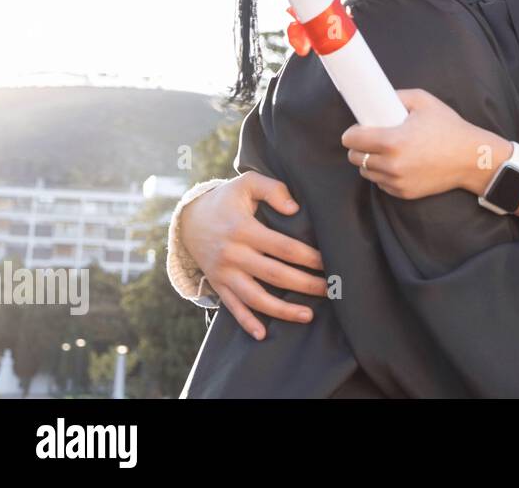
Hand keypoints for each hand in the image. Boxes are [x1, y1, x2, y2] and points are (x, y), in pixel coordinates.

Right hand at [179, 172, 326, 338]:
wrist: (189, 219)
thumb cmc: (226, 200)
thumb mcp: (246, 183)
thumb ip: (272, 189)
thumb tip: (294, 208)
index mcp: (243, 230)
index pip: (283, 247)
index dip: (308, 257)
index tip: (329, 263)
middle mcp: (233, 254)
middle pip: (275, 275)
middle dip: (305, 285)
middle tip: (330, 290)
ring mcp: (224, 273)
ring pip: (255, 297)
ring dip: (282, 310)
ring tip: (308, 315)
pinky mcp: (217, 284)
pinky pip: (232, 307)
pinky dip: (246, 322)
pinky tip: (262, 334)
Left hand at [342, 89, 506, 199]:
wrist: (471, 158)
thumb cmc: (449, 128)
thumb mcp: (424, 102)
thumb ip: (396, 96)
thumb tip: (377, 98)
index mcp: (392, 142)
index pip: (352, 140)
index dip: (351, 133)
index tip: (356, 130)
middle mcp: (392, 165)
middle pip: (355, 158)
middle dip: (359, 148)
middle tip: (370, 140)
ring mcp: (397, 181)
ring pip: (366, 172)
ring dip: (370, 162)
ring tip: (385, 152)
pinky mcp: (404, 193)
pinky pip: (381, 184)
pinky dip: (384, 175)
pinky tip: (397, 164)